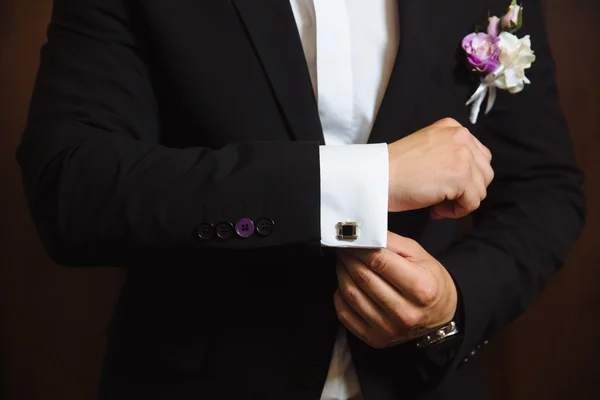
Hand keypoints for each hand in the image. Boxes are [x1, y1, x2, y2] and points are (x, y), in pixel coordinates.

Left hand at [334, 232, 457, 348]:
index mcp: (421, 288)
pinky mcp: (375, 339)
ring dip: (341, 274)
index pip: (379, 262)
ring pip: (351, 295)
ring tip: (344, 263)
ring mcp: (389, 329)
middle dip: (348, 258)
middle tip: (344, 249)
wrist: (440, 314)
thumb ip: (391, 242)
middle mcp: (405, 312)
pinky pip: (345, 315)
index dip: (359, 248)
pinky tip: (346, 285)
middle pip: (363, 278)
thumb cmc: (429, 280)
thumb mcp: (419, 254)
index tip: (349, 240)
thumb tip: (363, 234)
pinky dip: (340, 296)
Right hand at [387, 117, 493, 217]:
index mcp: (452, 127)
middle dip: (466, 189)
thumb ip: (448, 153)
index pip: (478, 155)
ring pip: (480, 188)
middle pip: (484, 171)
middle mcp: (461, 136)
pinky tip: (435, 209)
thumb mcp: (426, 148)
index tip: (443, 186)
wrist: (378, 176)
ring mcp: (463, 155)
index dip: (464, 177)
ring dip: (461, 201)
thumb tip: (467, 176)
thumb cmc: (394, 169)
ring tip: (437, 204)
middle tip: (441, 197)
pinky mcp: (462, 175)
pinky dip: (456, 212)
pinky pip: (473, 202)